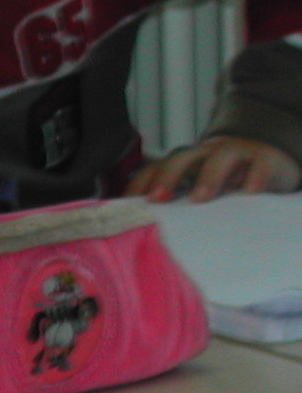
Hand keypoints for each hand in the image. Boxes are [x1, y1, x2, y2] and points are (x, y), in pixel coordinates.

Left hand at [129, 136, 301, 202]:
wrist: (265, 160)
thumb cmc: (220, 186)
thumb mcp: (193, 194)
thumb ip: (173, 208)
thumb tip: (140, 238)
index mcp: (181, 166)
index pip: (153, 170)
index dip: (139, 185)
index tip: (128, 206)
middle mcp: (203, 156)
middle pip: (180, 159)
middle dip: (166, 177)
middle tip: (157, 200)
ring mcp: (234, 154)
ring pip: (219, 158)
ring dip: (207, 177)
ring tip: (199, 199)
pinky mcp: (263, 159)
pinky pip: (258, 164)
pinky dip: (254, 176)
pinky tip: (249, 193)